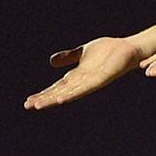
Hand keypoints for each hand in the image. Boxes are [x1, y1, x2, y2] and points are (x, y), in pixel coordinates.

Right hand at [24, 37, 141, 109]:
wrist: (127, 49)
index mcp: (76, 76)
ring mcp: (90, 82)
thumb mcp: (82, 52)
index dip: (43, 94)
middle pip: (59, 92)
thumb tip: (51, 62)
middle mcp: (82, 82)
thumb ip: (68, 57)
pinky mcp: (101, 79)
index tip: (28, 101)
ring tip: (40, 105)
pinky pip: (85, 88)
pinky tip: (62, 99)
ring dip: (54, 99)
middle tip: (28, 106)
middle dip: (44, 99)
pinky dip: (72, 94)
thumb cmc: (107, 51)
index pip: (56, 87)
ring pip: (69, 93)